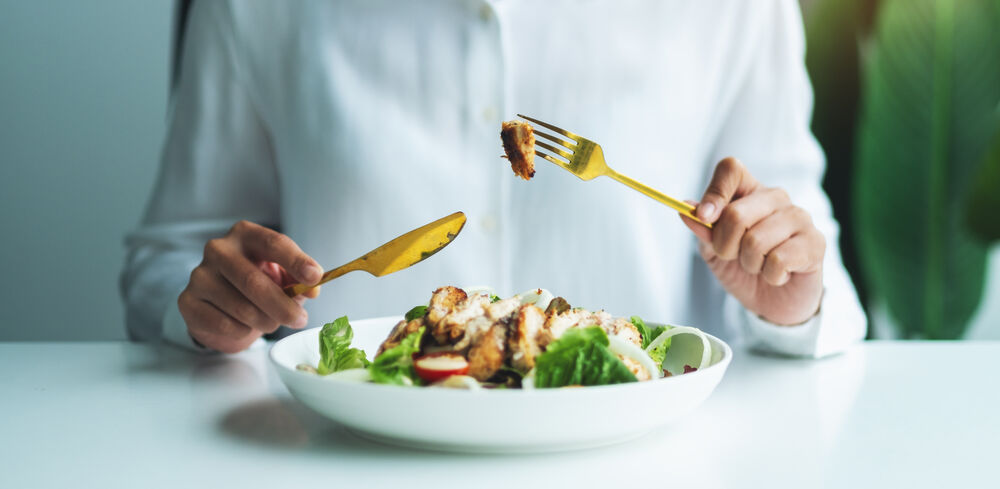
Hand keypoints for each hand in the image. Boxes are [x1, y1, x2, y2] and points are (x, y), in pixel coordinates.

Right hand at [179, 220, 322, 352]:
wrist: (221, 304)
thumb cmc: (258, 282)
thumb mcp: (282, 275)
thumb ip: (300, 280)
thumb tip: (313, 288)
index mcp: (245, 234)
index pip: (273, 243)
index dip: (296, 261)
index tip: (314, 277)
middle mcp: (218, 249)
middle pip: (253, 280)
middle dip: (282, 305)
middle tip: (299, 320)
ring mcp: (199, 275)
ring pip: (240, 307)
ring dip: (265, 322)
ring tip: (272, 322)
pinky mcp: (187, 301)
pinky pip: (224, 324)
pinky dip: (243, 331)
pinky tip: (246, 326)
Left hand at [680, 157, 824, 324]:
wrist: (773, 302)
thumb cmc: (742, 268)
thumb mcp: (714, 250)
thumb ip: (703, 229)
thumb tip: (686, 209)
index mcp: (749, 191)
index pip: (731, 169)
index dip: (714, 192)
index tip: (704, 217)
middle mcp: (776, 198)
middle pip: (736, 214)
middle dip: (725, 246)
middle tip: (734, 257)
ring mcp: (799, 218)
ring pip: (755, 241)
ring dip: (749, 264)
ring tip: (759, 266)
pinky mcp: (815, 242)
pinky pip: (778, 260)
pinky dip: (770, 275)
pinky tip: (778, 275)